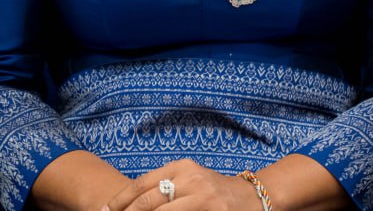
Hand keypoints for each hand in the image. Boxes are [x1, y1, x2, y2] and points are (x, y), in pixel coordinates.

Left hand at [101, 159, 259, 210]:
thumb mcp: (189, 181)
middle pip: (147, 202)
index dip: (118, 201)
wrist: (254, 197)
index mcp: (182, 168)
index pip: (141, 184)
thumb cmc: (214, 192)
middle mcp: (191, 179)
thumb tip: (127, 204)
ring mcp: (202, 198)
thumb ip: (163, 188)